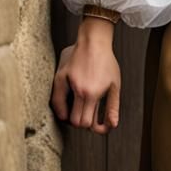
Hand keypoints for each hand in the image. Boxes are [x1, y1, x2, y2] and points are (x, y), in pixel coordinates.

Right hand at [51, 18, 121, 133]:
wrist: (94, 42)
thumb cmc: (106, 62)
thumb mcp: (115, 84)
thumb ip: (112, 106)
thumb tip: (112, 125)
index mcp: (93, 93)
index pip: (87, 123)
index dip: (94, 128)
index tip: (98, 127)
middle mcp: (79, 91)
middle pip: (76, 121)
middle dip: (84, 123)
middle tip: (90, 117)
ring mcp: (67, 85)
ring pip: (65, 114)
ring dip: (73, 117)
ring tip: (81, 112)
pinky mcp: (59, 79)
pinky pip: (55, 102)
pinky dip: (61, 110)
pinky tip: (68, 109)